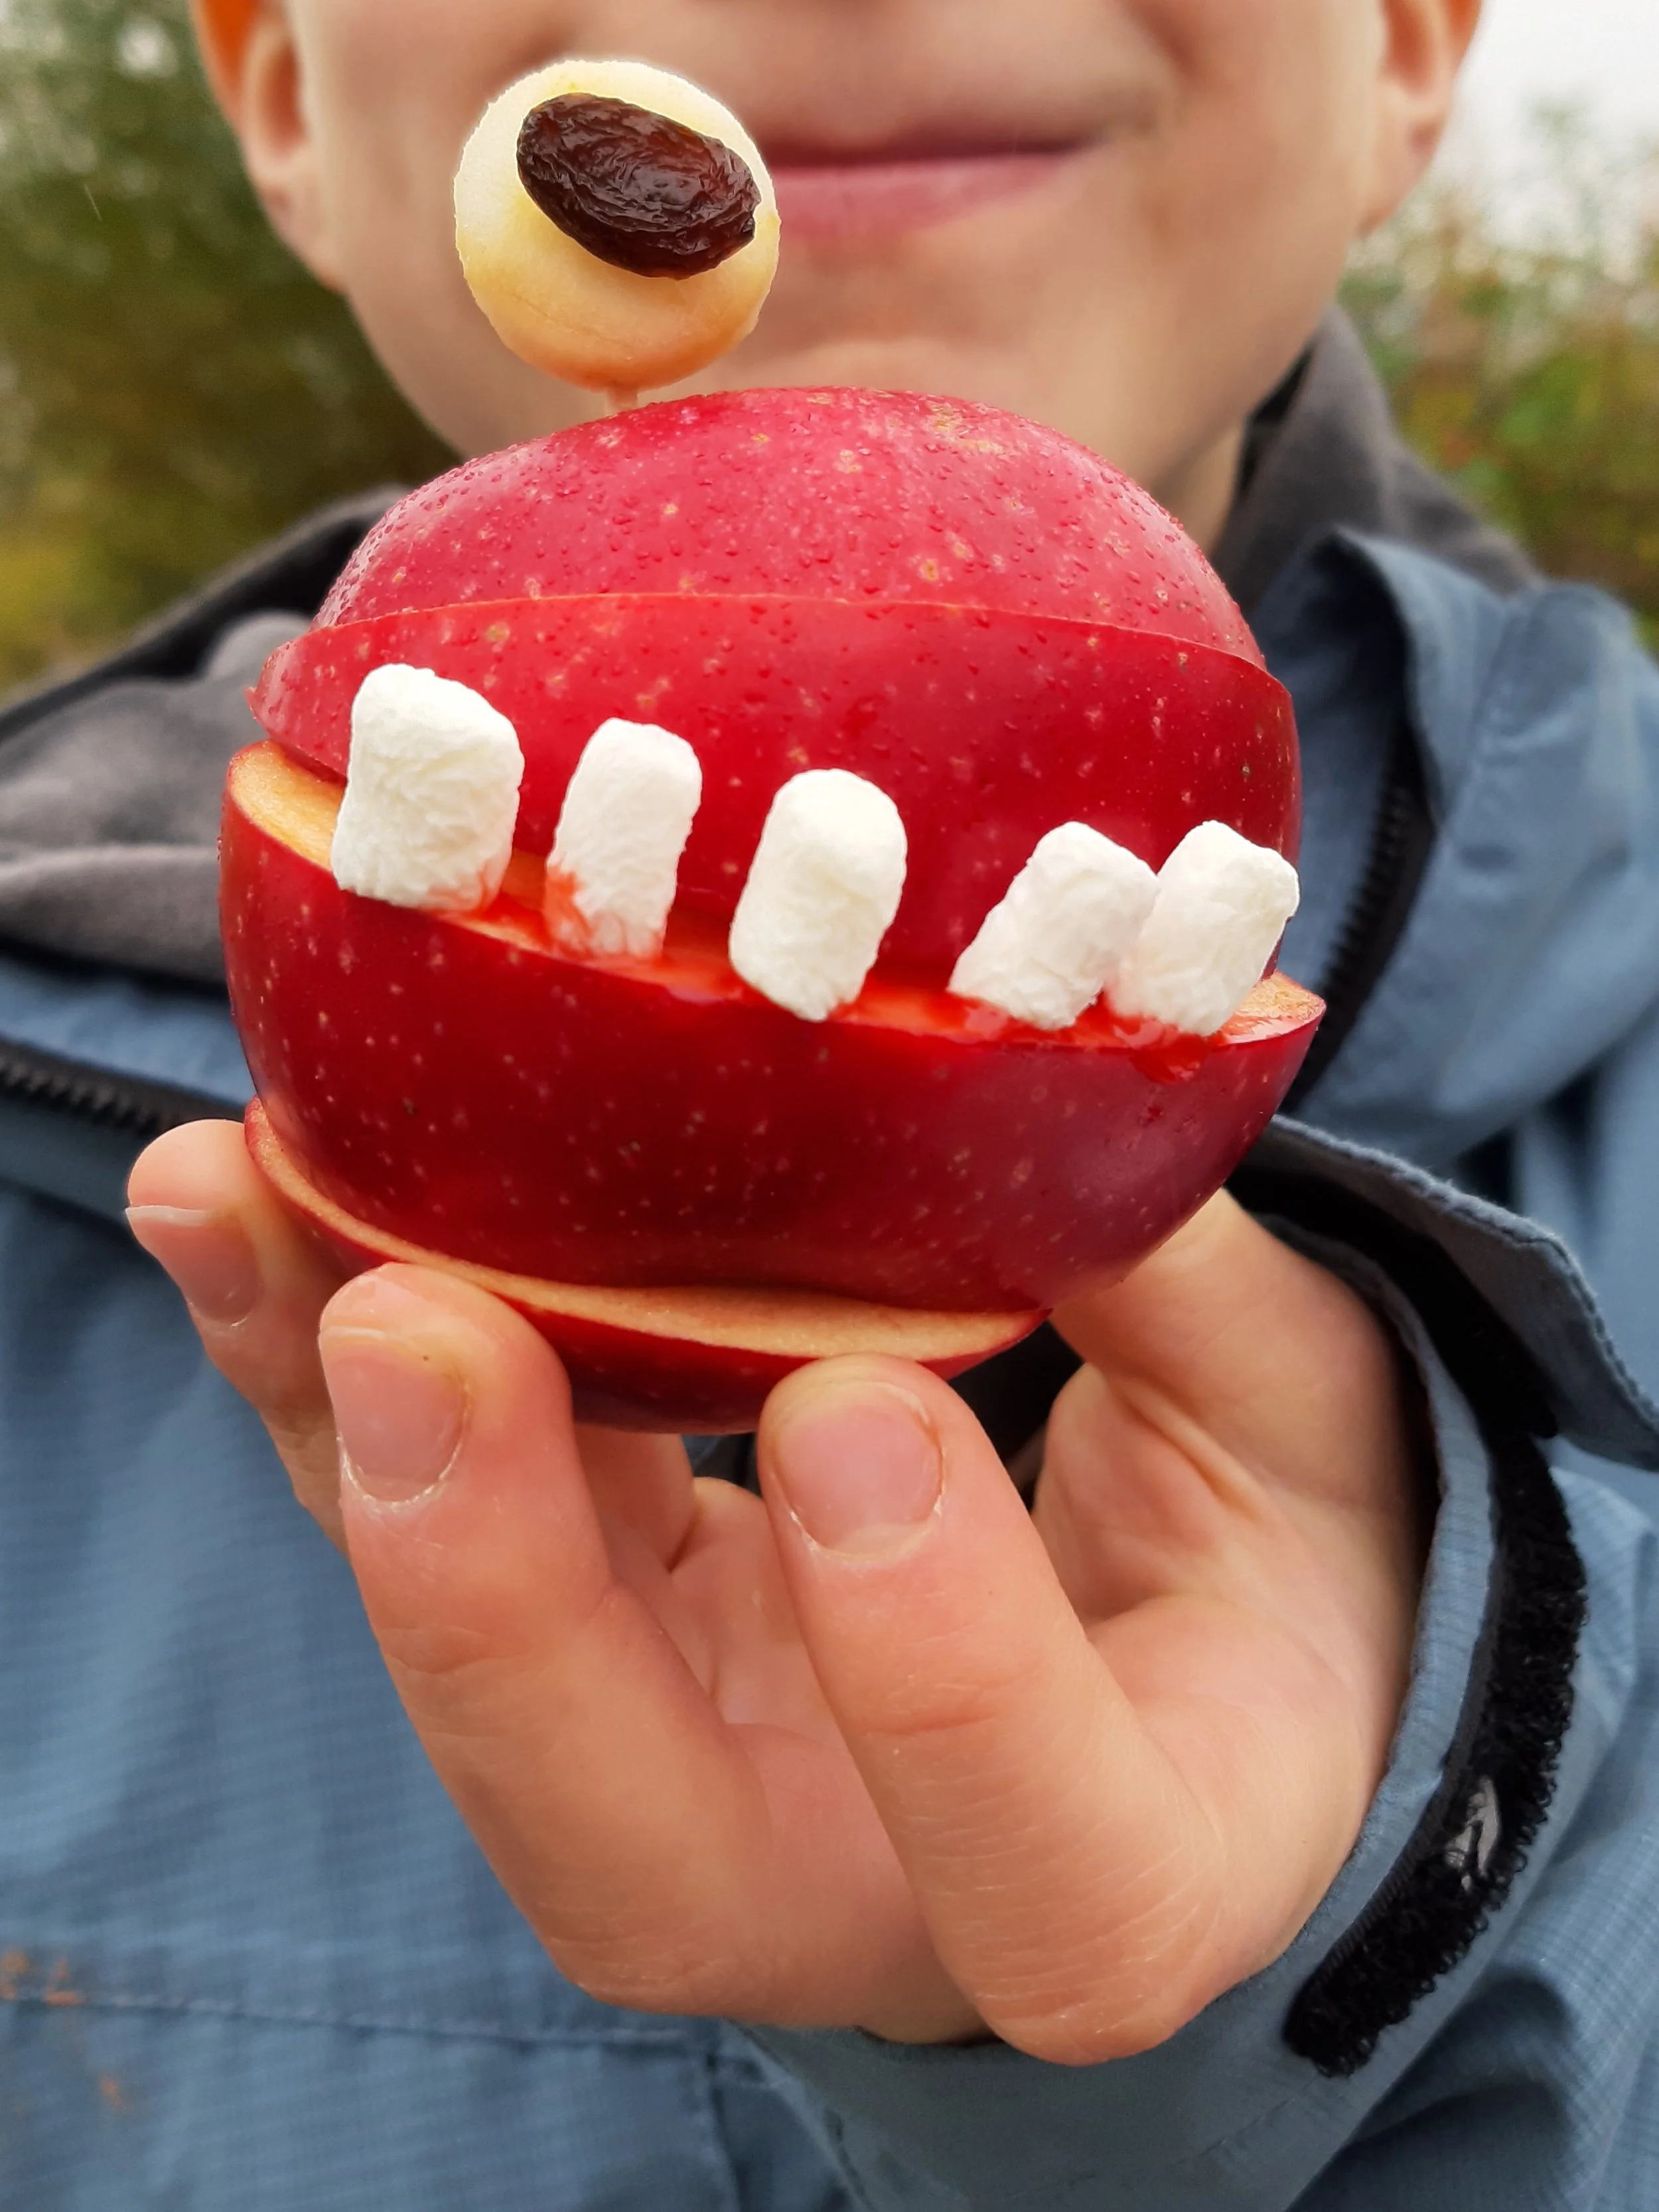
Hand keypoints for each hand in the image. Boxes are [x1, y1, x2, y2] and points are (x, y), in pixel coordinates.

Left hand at [129, 1119, 1424, 2060]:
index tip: (869, 1405)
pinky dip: (319, 1370)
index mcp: (1138, 1861)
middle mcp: (868, 1881)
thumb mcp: (1303, 1413)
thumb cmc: (1285, 1534)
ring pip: (475, 1690)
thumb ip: (1184, 1290)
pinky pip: (432, 1536)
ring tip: (238, 1201)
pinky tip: (238, 1198)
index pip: (1052, 1887)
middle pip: (641, 1866)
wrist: (1168, 1609)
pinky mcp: (592, 1641)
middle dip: (501, 1611)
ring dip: (343, 1447)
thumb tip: (1029, 1071)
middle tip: (414, 1327)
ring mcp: (698, 1771)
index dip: (947, 1692)